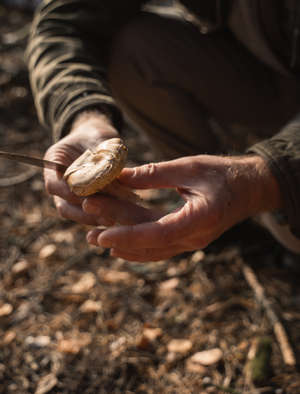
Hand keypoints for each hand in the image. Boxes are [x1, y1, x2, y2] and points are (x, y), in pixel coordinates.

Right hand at [44, 111, 119, 224]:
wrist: (96, 138)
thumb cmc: (97, 135)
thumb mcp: (101, 140)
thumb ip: (104, 156)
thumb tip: (118, 177)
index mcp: (53, 161)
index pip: (54, 184)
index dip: (70, 193)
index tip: (88, 197)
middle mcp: (56, 181)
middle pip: (63, 205)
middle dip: (83, 211)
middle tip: (103, 215)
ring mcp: (66, 194)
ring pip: (73, 213)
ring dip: (91, 218)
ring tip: (110, 220)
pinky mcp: (82, 201)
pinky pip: (86, 213)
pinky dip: (98, 217)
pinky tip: (114, 218)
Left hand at [86, 154, 281, 260]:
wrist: (250, 188)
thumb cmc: (224, 174)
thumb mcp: (190, 167)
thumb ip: (155, 174)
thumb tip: (120, 176)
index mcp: (198, 220)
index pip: (157, 234)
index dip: (128, 235)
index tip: (103, 235)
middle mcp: (195, 238)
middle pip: (150, 243)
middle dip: (118, 237)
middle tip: (88, 234)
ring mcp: (192, 241)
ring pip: (152, 249)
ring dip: (124, 245)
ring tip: (95, 239)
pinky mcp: (188, 238)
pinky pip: (159, 246)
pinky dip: (138, 245)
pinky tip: (119, 243)